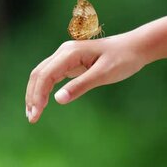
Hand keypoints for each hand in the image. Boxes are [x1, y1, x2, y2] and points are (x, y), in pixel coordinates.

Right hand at [25, 32, 147, 122]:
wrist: (135, 47)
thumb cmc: (122, 59)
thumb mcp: (104, 74)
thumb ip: (81, 86)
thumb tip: (57, 99)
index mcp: (69, 53)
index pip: (45, 75)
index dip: (37, 96)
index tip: (36, 115)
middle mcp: (64, 52)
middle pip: (39, 74)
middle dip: (32, 96)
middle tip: (32, 119)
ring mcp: (66, 55)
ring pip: (42, 74)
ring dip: (35, 93)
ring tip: (33, 114)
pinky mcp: (70, 61)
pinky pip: (51, 75)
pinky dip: (44, 88)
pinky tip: (43, 102)